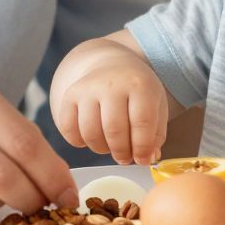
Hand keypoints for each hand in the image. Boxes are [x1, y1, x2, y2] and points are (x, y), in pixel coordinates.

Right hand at [50, 52, 169, 166]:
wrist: (112, 65)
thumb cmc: (137, 91)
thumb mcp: (157, 106)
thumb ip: (155, 135)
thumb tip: (146, 159)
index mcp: (140, 84)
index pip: (142, 122)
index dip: (143, 148)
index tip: (143, 159)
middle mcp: (112, 83)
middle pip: (114, 130)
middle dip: (121, 152)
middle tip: (125, 158)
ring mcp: (88, 88)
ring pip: (90, 132)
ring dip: (101, 149)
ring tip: (110, 146)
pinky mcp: (70, 95)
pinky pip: (68, 128)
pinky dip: (78, 141)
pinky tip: (92, 138)